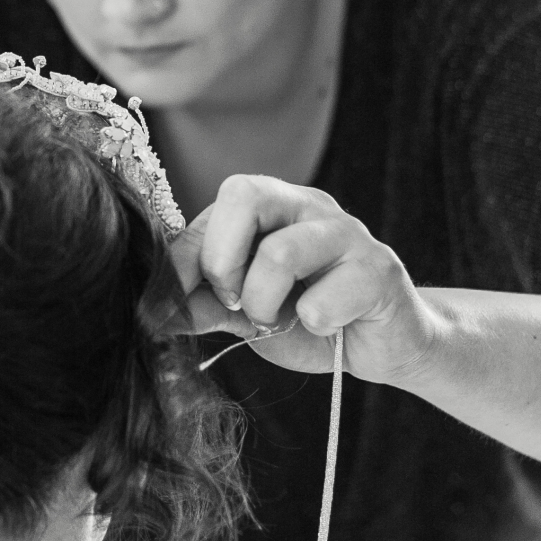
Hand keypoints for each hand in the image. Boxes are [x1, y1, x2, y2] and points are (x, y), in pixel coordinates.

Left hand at [166, 175, 430, 385]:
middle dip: (222, 261)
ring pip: (280, 252)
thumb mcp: (247, 312)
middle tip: (233, 303)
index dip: (181, 257)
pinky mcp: (380, 271)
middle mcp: (309, 206)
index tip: (169, 302)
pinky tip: (324, 326)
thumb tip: (156, 309)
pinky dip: (312, 322)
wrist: (384, 347)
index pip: (215, 206)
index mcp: (273, 206)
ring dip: (264, 304)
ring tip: (277, 321)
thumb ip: (205, 303)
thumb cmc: (313, 318)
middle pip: (245, 193)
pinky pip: (325, 298)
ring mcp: (348, 234)